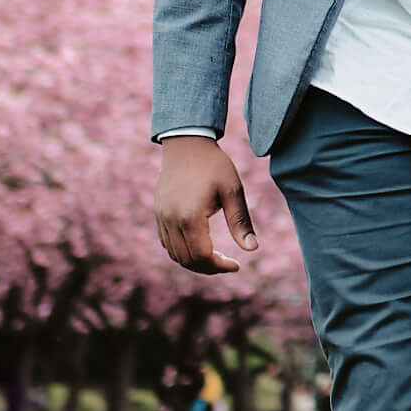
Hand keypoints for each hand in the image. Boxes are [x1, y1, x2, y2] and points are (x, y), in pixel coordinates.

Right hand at [153, 135, 259, 274]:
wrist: (186, 143)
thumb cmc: (214, 165)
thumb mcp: (233, 191)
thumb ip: (240, 222)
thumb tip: (252, 249)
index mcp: (190, 216)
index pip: (202, 256)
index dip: (220, 266)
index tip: (236, 265)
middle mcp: (172, 220)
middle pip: (187, 260)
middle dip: (208, 268)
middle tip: (227, 264)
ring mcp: (162, 217)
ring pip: (174, 254)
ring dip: (194, 262)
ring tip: (215, 257)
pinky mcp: (158, 213)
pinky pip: (167, 242)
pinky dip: (182, 251)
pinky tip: (198, 245)